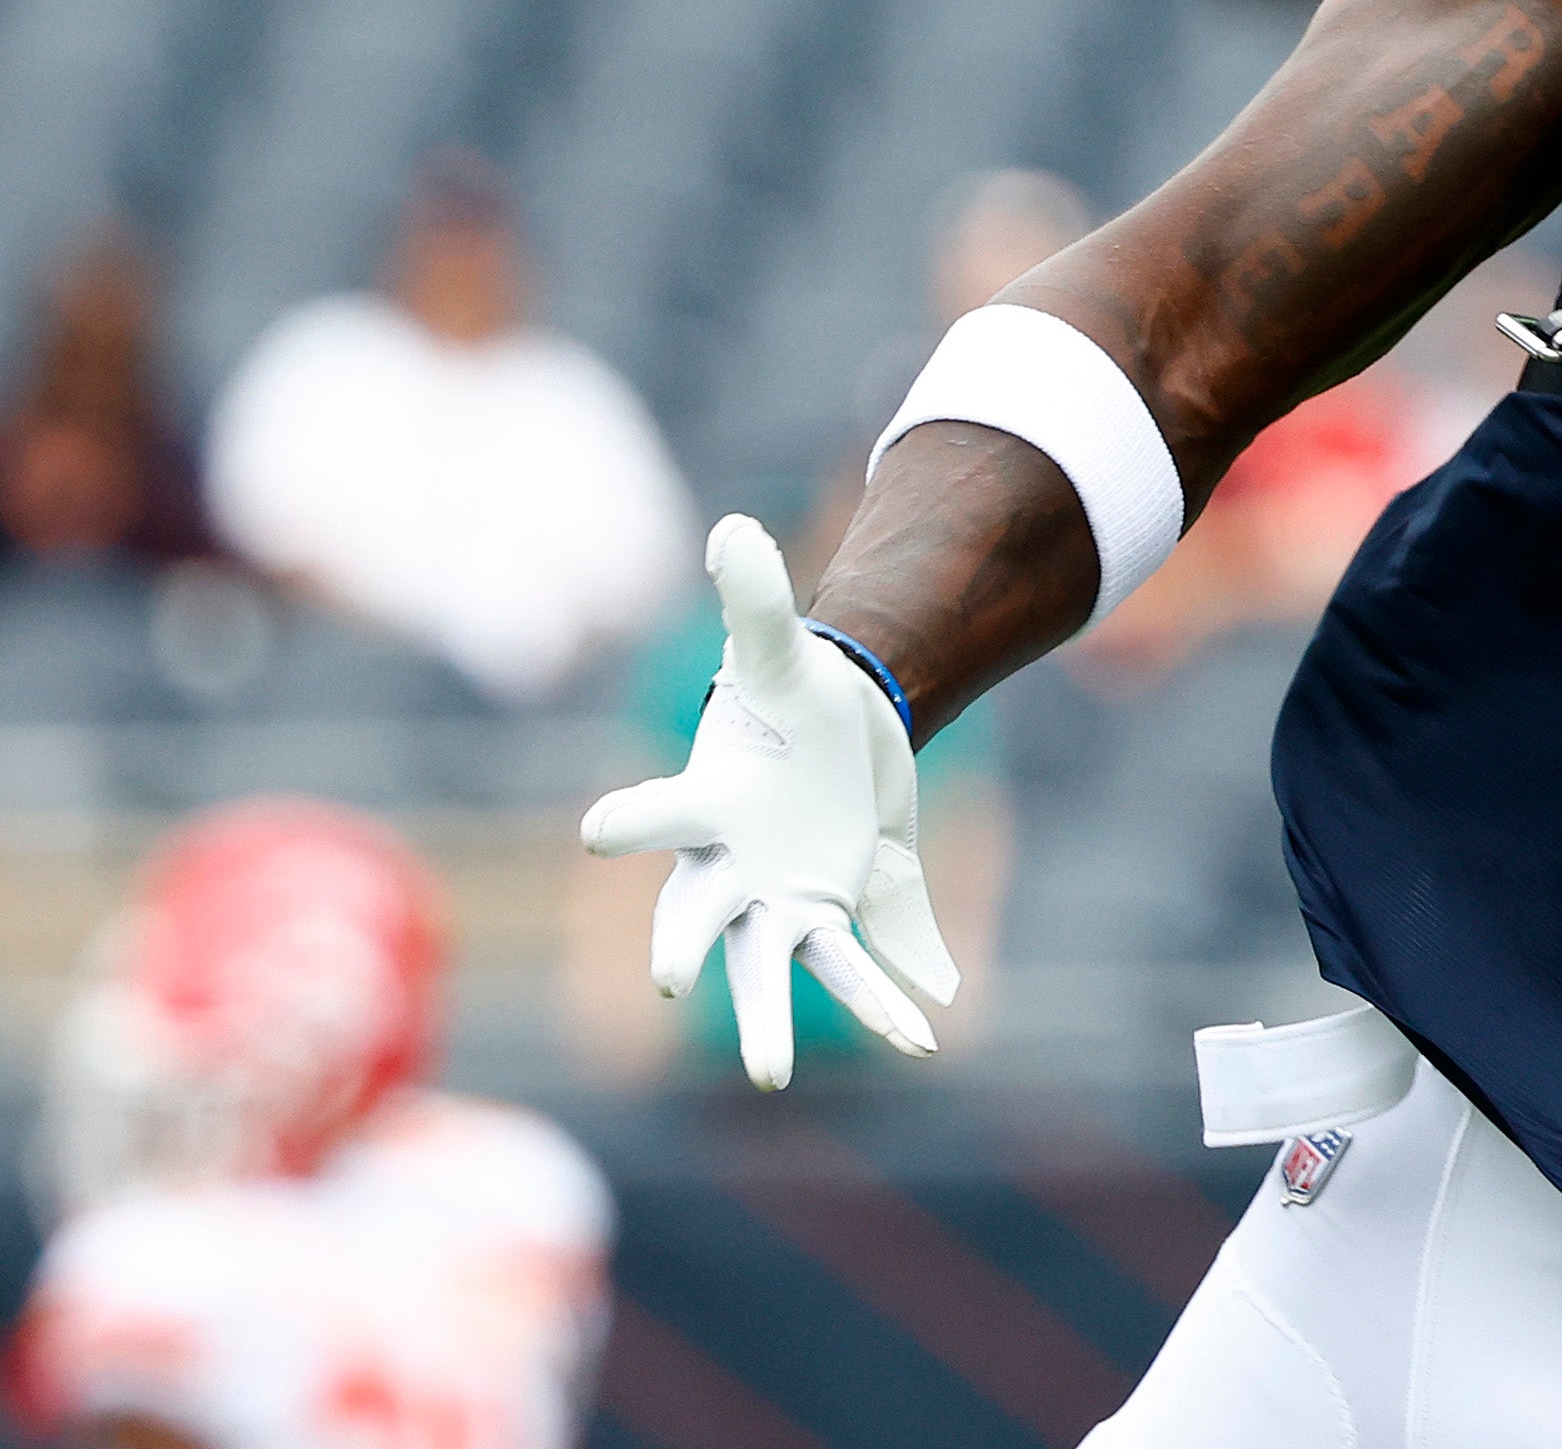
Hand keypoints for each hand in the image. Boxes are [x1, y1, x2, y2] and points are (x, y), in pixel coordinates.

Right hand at [581, 516, 958, 1087]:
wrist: (840, 734)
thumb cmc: (792, 694)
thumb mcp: (781, 647)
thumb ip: (754, 598)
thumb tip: (732, 527)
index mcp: (708, 802)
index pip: (661, 810)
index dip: (631, 819)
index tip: (593, 829)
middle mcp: (730, 868)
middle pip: (699, 915)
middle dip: (689, 947)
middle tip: (671, 981)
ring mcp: (781, 901)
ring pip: (776, 969)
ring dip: (776, 1021)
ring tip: (775, 1078)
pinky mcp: (836, 914)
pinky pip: (861, 963)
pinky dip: (893, 993)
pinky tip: (924, 1031)